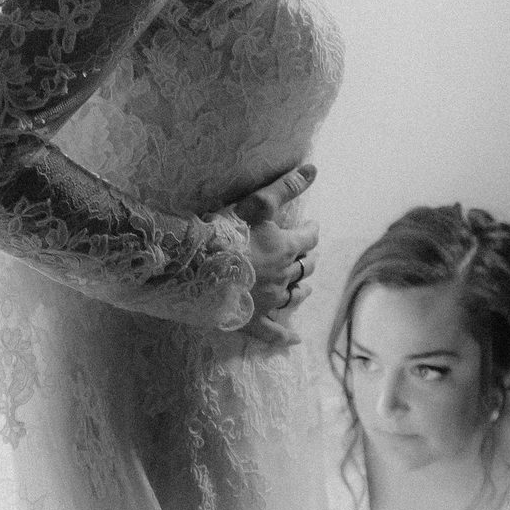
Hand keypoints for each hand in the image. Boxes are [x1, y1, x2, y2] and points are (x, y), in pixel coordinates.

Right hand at [230, 164, 317, 347]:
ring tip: (304, 287)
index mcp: (285, 247)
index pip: (309, 238)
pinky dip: (285, 336)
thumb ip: (285, 187)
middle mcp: (283, 276)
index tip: (312, 227)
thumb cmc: (224, 233)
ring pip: (294, 296)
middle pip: (304, 268)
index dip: (312, 231)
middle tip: (306, 255)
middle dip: (307, 260)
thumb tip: (314, 169)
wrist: (194, 267)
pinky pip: (273, 331)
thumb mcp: (257, 204)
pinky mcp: (253, 319)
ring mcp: (269, 300)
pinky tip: (294, 339)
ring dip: (301, 290)